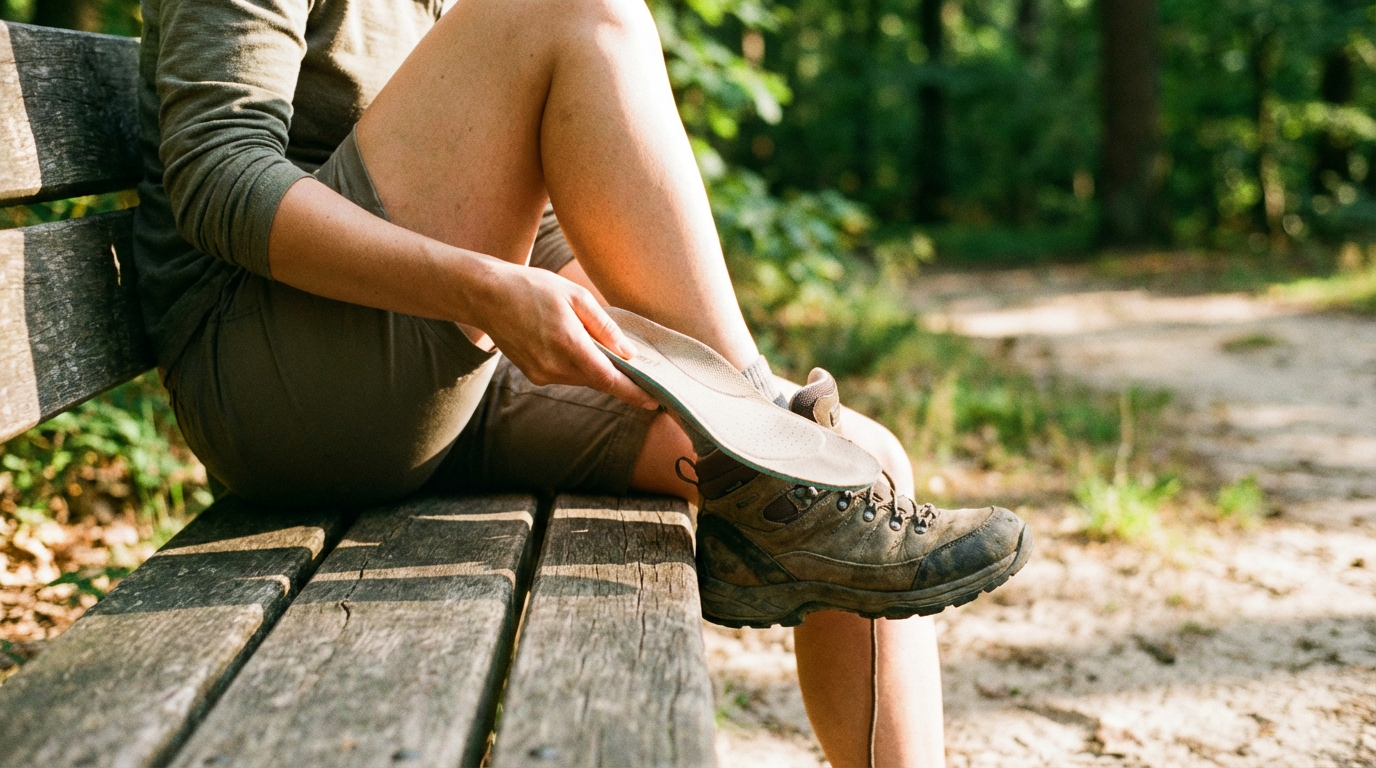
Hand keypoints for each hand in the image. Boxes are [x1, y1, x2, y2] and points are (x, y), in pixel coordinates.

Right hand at [472, 261, 659, 409]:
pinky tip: (574, 346)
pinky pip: (565, 375)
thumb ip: (604, 327)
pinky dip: (577, 366)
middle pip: (598, 381)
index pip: (609, 379)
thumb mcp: (576, 297)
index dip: (633, 393)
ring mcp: (542, 374)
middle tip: (640, 372)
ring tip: (602, 349)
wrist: (487, 295)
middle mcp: (555, 366)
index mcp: (570, 345)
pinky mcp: (533, 374)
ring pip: (581, 378)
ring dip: (596, 369)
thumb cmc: (533, 288)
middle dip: (619, 379)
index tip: (654, 401)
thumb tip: (628, 352)